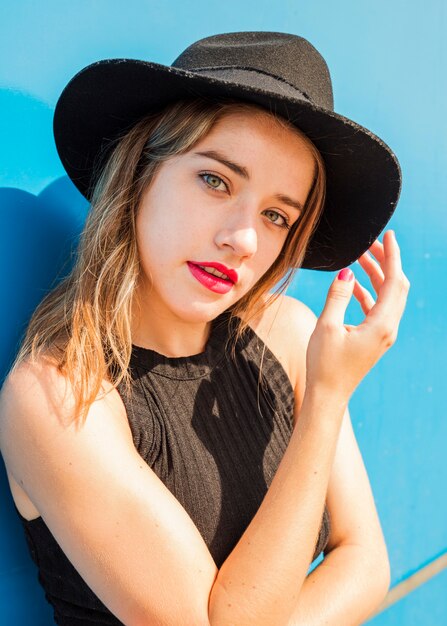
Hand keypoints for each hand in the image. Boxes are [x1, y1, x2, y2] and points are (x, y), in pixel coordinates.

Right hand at [305, 230, 409, 401]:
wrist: (328, 395)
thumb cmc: (324, 364)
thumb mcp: (326, 326)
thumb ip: (338, 297)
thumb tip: (347, 274)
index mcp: (381, 325)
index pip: (394, 281)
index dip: (392, 255)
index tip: (388, 235)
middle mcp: (388, 329)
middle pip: (396, 287)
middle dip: (386, 262)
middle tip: (371, 243)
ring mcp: (383, 335)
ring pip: (388, 297)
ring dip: (377, 276)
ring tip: (361, 258)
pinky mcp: (374, 339)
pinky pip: (377, 309)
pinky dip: (369, 292)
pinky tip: (354, 284)